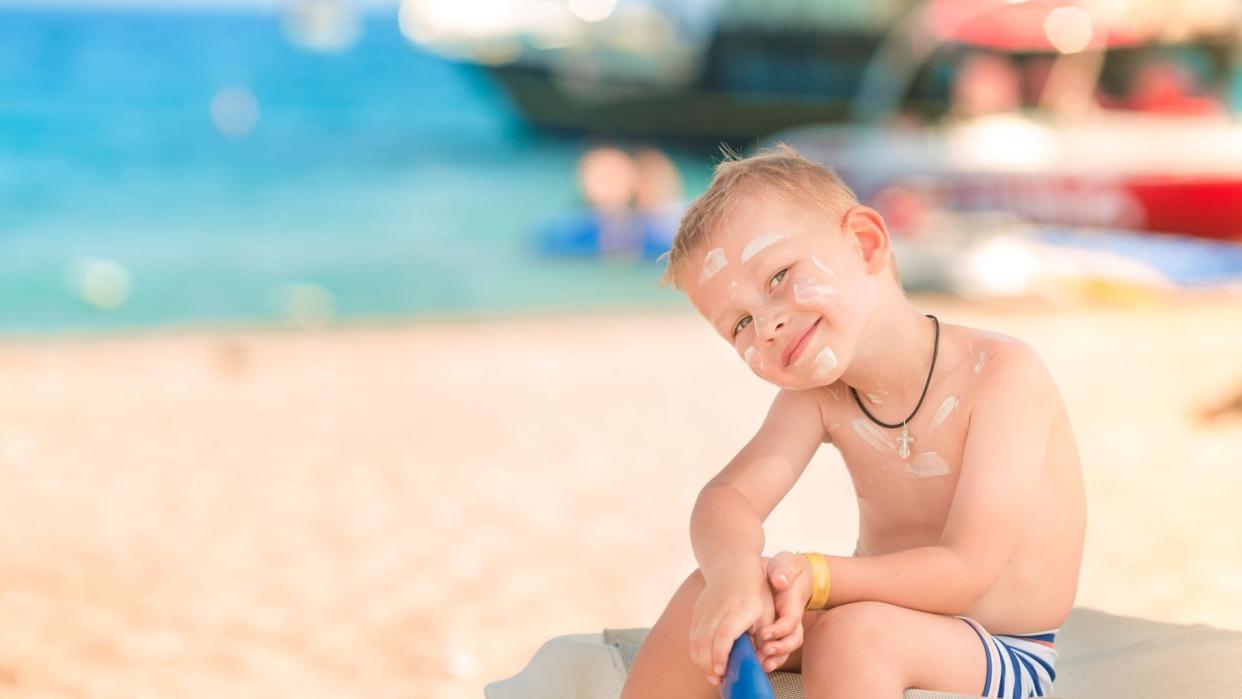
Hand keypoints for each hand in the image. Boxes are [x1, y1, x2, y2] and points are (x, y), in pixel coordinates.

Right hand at [688, 559, 774, 686]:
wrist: (732, 565)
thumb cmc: (754, 591)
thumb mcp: (766, 613)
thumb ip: (763, 638)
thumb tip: (759, 663)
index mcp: (739, 610)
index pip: (724, 635)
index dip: (720, 655)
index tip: (722, 671)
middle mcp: (717, 610)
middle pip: (705, 641)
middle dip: (709, 665)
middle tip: (718, 680)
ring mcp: (704, 610)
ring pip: (696, 641)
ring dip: (701, 661)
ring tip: (712, 674)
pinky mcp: (697, 612)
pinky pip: (692, 637)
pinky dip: (697, 652)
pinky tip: (706, 661)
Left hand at [756, 551, 812, 671]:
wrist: (786, 575)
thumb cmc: (783, 569)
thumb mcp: (784, 565)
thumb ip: (784, 571)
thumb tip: (781, 580)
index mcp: (793, 604)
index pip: (791, 621)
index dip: (779, 630)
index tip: (764, 634)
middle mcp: (792, 620)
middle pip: (792, 640)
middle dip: (779, 648)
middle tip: (763, 652)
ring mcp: (785, 628)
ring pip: (786, 649)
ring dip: (774, 658)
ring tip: (761, 664)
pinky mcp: (776, 634)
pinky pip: (776, 650)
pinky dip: (768, 659)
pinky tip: (756, 665)